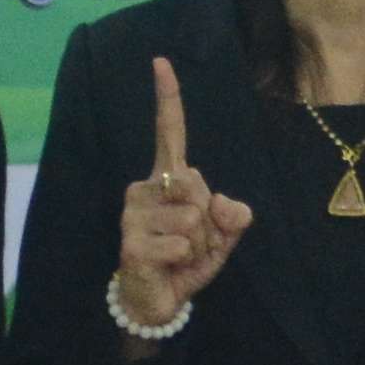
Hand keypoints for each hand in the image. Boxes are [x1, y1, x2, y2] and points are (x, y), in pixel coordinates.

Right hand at [110, 63, 253, 335]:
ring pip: (194, 220)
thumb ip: (233, 216)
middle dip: (210, 224)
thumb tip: (227, 206)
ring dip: (199, 246)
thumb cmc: (186, 260)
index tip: (161, 61)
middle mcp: (144, 188)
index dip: (167, 98)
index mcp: (166, 178)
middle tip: (191, 243)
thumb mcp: (221, 236)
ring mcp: (134, 214)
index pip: (169, 132)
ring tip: (179, 257)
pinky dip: (187, 262)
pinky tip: (168, 267)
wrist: (158, 302)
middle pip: (199, 188)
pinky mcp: (131, 243)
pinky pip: (182, 245)